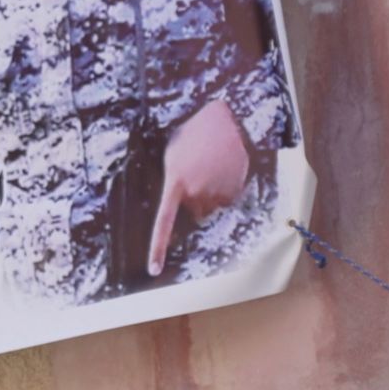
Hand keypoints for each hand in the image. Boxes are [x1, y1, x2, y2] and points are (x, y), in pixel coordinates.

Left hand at [149, 99, 249, 276]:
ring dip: (211, 194)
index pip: (164, 222)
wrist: (226, 119)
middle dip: (195, 199)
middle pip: (193, 213)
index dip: (158, 248)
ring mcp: (217, 194)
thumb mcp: (173, 156)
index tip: (154, 269)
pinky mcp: (234, 191)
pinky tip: (225, 168)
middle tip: (199, 173)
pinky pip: (227, 200)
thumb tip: (181, 202)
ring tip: (212, 167)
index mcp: (175, 183)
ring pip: (211, 207)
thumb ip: (174, 182)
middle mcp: (196, 193)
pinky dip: (226, 189)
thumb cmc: (194, 134)